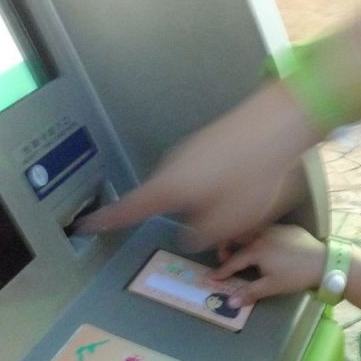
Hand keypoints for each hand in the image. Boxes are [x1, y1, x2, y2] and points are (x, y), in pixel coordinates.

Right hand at [73, 83, 319, 248]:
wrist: (277, 124)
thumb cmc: (252, 175)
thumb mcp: (230, 221)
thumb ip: (203, 235)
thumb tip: (189, 237)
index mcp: (168, 188)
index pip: (129, 209)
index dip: (107, 220)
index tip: (84, 225)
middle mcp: (172, 167)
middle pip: (167, 202)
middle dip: (191, 221)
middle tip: (225, 233)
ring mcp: (190, 152)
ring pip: (192, 191)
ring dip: (212, 206)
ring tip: (248, 211)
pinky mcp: (210, 145)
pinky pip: (207, 176)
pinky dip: (223, 188)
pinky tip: (249, 188)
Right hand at [209, 225, 325, 306]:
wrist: (323, 261)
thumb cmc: (296, 275)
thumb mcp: (272, 286)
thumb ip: (250, 292)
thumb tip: (230, 303)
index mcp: (256, 249)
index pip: (233, 260)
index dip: (222, 271)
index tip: (210, 277)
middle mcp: (262, 234)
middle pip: (237, 236)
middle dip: (227, 246)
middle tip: (226, 259)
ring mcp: (275, 228)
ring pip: (252, 230)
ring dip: (243, 239)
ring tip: (244, 250)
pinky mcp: (288, 227)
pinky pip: (268, 229)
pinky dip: (260, 236)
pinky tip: (267, 246)